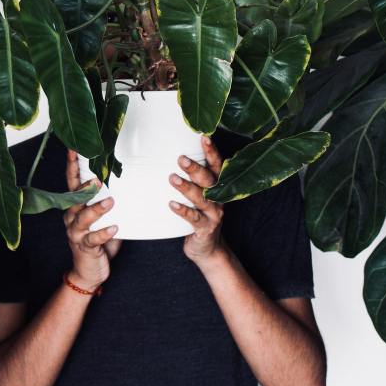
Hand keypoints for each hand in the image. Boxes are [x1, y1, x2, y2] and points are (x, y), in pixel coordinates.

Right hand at [63, 150, 120, 290]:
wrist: (89, 271)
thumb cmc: (98, 241)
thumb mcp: (104, 218)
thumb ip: (110, 201)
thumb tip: (131, 181)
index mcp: (76, 206)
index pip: (73, 182)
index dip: (73, 166)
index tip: (74, 149)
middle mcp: (72, 217)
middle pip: (74, 197)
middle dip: (84, 186)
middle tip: (97, 177)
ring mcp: (76, 233)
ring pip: (83, 218)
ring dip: (96, 209)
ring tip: (110, 202)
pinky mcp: (84, 247)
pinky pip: (93, 239)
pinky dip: (103, 233)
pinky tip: (115, 228)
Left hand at [168, 136, 227, 265]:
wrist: (207, 248)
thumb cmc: (199, 215)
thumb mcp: (198, 196)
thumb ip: (191, 180)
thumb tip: (166, 157)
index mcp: (218, 187)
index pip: (217, 165)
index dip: (212, 152)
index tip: (203, 137)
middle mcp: (219, 198)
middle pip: (209, 180)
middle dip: (196, 168)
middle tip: (180, 159)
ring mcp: (214, 214)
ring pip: (201, 198)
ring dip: (187, 187)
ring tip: (172, 178)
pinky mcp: (205, 229)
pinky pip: (194, 219)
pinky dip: (183, 211)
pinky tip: (172, 205)